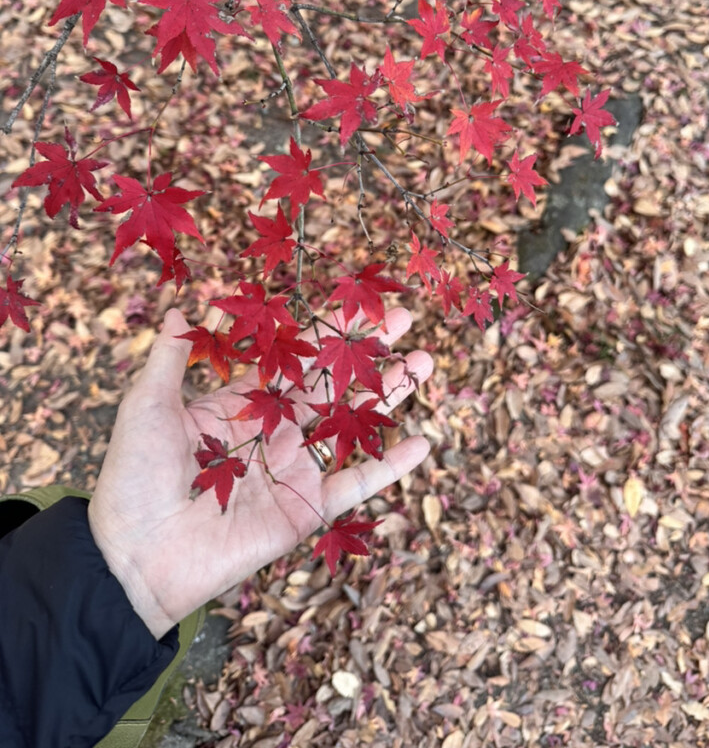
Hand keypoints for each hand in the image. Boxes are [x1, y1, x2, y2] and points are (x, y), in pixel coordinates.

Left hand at [88, 307, 431, 638]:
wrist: (136, 555)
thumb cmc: (134, 477)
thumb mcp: (148, 405)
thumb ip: (171, 357)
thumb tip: (187, 307)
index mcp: (241, 404)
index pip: (293, 357)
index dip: (326, 329)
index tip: (359, 302)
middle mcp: (275, 432)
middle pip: (334, 382)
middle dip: (369, 351)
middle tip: (405, 318)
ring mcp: (294, 469)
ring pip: (353, 424)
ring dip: (390, 395)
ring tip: (424, 362)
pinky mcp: (306, 508)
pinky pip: (356, 483)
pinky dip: (390, 466)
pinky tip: (423, 442)